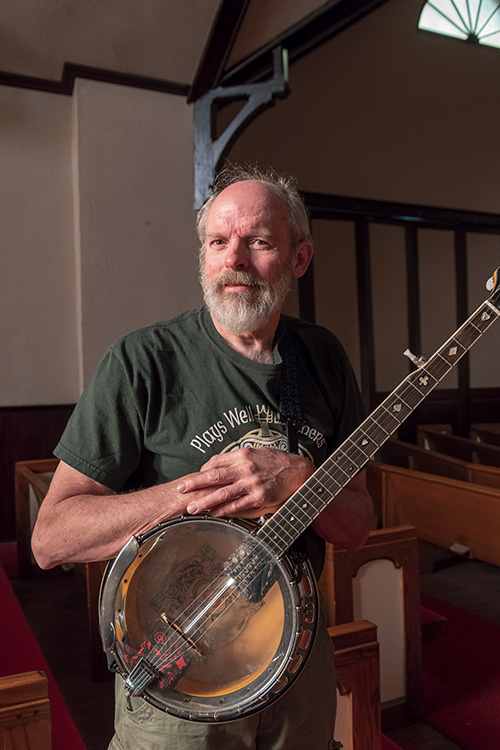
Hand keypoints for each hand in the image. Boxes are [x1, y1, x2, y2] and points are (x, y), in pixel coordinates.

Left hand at [176, 447, 314, 517]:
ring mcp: (251, 483)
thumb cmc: (276, 462)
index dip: (202, 471)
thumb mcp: (255, 453)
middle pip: (214, 475)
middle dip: (195, 483)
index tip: (192, 478)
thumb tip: (217, 465)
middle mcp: (245, 468)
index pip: (215, 462)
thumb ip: (236, 459)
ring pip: (223, 492)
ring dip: (205, 501)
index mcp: (242, 455)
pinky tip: (213, 514)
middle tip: (181, 489)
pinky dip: (223, 510)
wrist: (298, 471)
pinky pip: (237, 505)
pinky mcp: (258, 497)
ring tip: (192, 507)